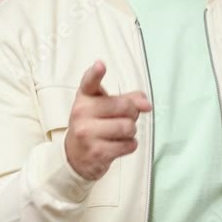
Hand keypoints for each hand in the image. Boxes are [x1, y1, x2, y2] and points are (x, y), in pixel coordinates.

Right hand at [63, 60, 151, 180]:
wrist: (75, 156)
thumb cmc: (94, 124)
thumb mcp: (105, 106)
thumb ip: (128, 99)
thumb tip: (146, 105)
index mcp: (84, 97)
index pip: (89, 82)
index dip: (96, 73)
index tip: (100, 65)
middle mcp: (82, 112)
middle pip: (124, 106)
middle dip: (132, 113)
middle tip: (123, 118)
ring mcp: (87, 133)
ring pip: (128, 127)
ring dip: (131, 131)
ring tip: (120, 133)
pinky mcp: (97, 152)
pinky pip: (129, 145)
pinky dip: (129, 145)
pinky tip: (118, 145)